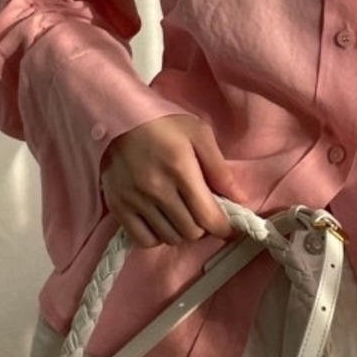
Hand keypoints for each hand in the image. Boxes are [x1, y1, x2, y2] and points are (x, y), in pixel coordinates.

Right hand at [99, 114, 240, 247]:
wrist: (116, 116)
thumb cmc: (163, 123)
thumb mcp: (199, 135)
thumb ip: (220, 169)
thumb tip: (240, 200)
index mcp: (181, 170)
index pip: (208, 217)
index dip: (223, 228)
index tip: (227, 225)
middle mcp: (156, 189)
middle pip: (191, 232)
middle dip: (203, 227)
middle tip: (202, 213)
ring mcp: (135, 200)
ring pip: (169, 238)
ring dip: (182, 232)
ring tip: (182, 214)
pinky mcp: (118, 206)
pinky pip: (144, 240)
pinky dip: (157, 237)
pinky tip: (161, 221)